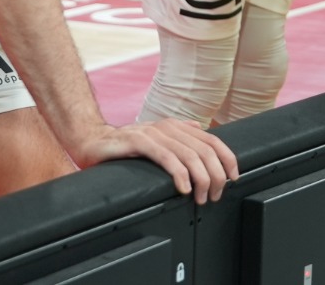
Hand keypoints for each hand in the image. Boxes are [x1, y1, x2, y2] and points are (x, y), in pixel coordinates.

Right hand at [71, 119, 238, 203]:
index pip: (212, 140)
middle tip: (215, 195)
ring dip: (200, 179)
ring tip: (201, 197)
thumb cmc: (123, 146)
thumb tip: (199, 128)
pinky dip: (179, 174)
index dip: (227, 158)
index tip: (234, 177)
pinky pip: (166, 157)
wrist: (90, 140)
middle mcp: (168, 127)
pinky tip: (183, 188)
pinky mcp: (138, 141)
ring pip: (189, 154)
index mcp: (176, 127)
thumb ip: (178, 134)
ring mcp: (153, 133)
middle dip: (216, 175)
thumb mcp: (156, 139)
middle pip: (205, 149)